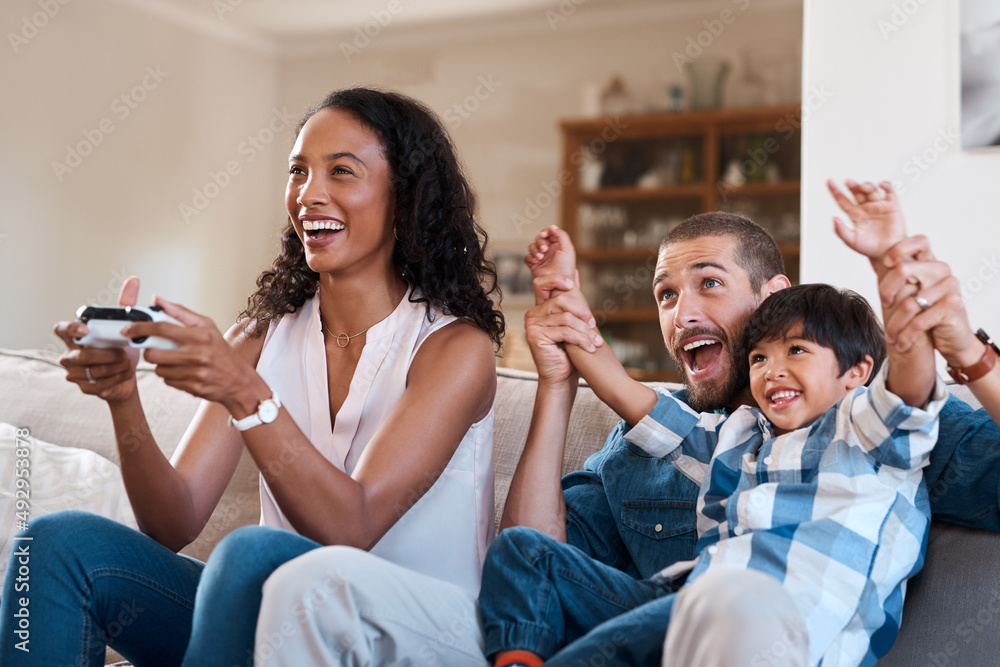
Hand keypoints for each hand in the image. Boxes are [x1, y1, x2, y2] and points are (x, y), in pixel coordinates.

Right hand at [55, 276, 141, 404]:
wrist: (127, 377)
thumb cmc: (121, 348)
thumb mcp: (125, 326)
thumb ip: (126, 304)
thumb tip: (133, 280)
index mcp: (75, 336)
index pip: (61, 329)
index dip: (70, 329)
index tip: (86, 330)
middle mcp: (70, 354)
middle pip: (81, 355)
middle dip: (107, 355)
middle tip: (124, 353)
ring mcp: (74, 372)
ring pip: (93, 370)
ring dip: (116, 367)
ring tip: (128, 363)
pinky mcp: (84, 387)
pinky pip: (100, 384)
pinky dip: (117, 378)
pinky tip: (124, 374)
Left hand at [124, 295, 260, 413]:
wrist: (238, 380)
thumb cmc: (220, 350)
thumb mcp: (206, 326)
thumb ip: (180, 312)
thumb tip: (157, 299)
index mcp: (200, 335)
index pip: (162, 328)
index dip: (141, 327)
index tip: (128, 329)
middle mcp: (198, 354)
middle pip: (154, 353)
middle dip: (149, 352)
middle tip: (156, 350)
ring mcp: (196, 372)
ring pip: (159, 369)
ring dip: (162, 366)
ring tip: (176, 362)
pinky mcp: (193, 387)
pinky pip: (168, 381)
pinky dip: (171, 377)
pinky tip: (183, 373)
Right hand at [524, 285, 602, 384]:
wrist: (560, 377)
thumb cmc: (568, 351)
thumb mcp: (571, 322)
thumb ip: (571, 300)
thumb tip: (575, 273)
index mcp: (539, 308)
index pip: (542, 283)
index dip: (556, 279)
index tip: (572, 285)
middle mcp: (532, 314)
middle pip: (560, 301)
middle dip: (582, 312)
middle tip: (594, 325)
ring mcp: (531, 325)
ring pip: (566, 318)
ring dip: (585, 331)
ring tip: (596, 342)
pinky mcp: (535, 337)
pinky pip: (564, 332)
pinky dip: (581, 340)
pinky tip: (589, 348)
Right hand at [526, 226, 578, 301]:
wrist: (559, 282)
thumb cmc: (566, 267)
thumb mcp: (568, 248)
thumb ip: (561, 235)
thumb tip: (552, 226)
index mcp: (557, 245)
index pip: (548, 233)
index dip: (545, 232)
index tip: (544, 234)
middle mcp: (549, 250)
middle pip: (539, 239)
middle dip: (540, 242)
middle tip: (544, 250)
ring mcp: (541, 257)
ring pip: (532, 247)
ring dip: (535, 251)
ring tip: (540, 258)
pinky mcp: (534, 264)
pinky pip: (527, 257)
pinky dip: (530, 258)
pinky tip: (535, 261)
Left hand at [828, 179, 906, 260]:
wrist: (888, 253)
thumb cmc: (868, 248)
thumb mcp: (851, 241)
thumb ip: (841, 230)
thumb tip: (833, 217)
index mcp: (854, 214)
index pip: (842, 200)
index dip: (835, 190)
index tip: (829, 181)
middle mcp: (865, 207)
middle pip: (857, 192)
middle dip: (852, 186)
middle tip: (848, 182)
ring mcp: (878, 205)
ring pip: (871, 190)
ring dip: (866, 186)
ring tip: (863, 187)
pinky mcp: (892, 205)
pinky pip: (889, 191)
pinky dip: (886, 186)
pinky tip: (881, 185)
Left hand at [878, 235, 979, 364]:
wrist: (951, 340)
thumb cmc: (925, 315)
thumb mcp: (908, 294)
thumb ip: (894, 276)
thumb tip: (872, 258)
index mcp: (930, 264)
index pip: (918, 241)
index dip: (898, 249)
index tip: (885, 264)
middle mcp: (942, 272)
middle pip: (903, 269)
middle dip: (886, 291)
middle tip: (885, 305)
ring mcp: (949, 287)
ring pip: (909, 303)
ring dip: (895, 325)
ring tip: (890, 337)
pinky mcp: (953, 306)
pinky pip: (919, 321)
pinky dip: (906, 336)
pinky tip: (901, 344)